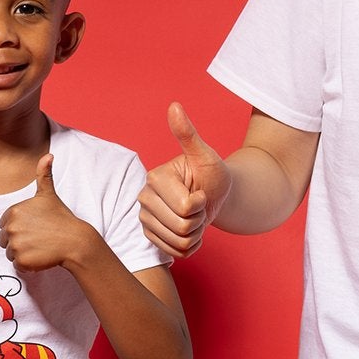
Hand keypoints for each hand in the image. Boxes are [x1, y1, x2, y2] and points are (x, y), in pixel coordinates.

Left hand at [0, 155, 91, 271]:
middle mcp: (11, 227)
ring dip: (23, 253)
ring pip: (10, 253)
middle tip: (38, 238)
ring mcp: (16, 244)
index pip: (5, 224)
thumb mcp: (49, 195)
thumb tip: (48, 155)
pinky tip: (41, 256)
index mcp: (13, 211)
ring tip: (40, 247)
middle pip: (5, 240)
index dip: (20, 227)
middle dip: (19, 241)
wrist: (74, 241)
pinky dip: (28, 264)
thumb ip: (43, 174)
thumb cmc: (61, 218)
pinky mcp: (21, 260)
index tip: (35, 227)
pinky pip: (17, 265)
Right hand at [139, 102, 230, 258]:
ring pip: (180, 242)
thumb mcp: (205, 155)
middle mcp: (144, 199)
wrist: (215, 195)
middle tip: (198, 205)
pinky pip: (178, 253)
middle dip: (199, 219)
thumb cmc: (211, 174)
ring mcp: (145, 220)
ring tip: (195, 216)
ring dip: (197, 233)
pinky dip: (192, 245)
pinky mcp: (151, 238)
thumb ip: (188, 134)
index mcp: (154, 178)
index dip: (201, 203)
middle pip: (182, 227)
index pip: (186, 207)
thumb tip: (174, 106)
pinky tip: (191, 229)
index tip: (200, 191)